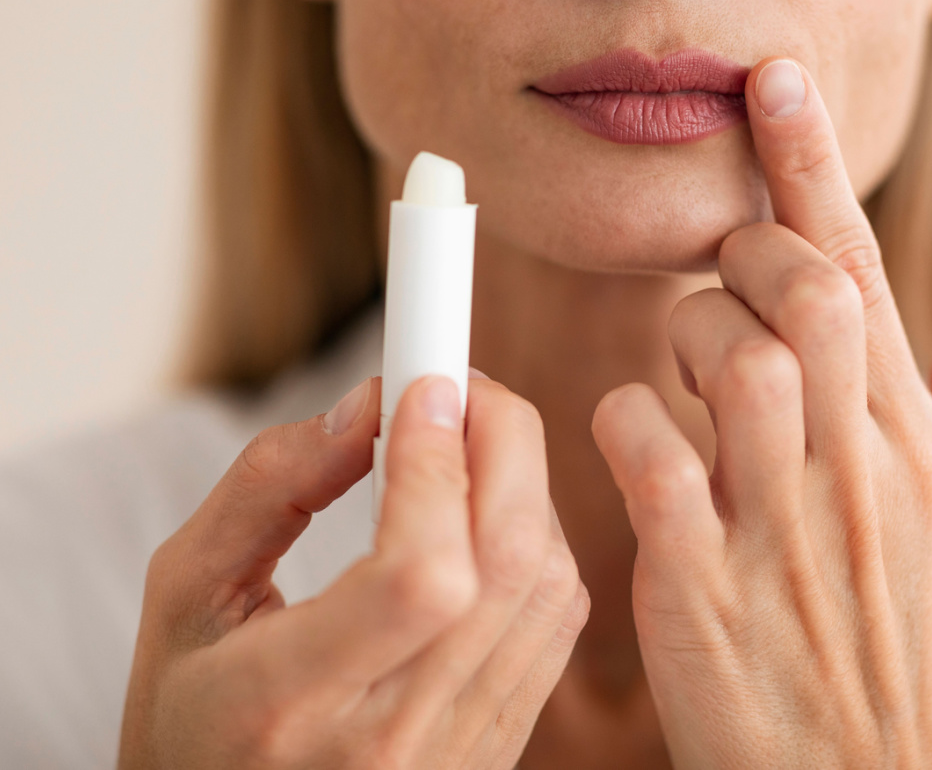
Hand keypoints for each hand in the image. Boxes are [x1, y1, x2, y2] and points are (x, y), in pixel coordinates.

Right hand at [119, 373, 587, 769]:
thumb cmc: (195, 712)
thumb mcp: (184, 592)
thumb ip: (266, 488)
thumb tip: (367, 408)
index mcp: (288, 704)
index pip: (417, 576)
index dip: (436, 464)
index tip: (420, 387)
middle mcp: (390, 737)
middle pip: (504, 564)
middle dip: (502, 440)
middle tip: (458, 388)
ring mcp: (456, 749)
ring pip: (545, 584)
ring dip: (522, 482)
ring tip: (464, 443)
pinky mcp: (497, 743)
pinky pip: (557, 621)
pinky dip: (537, 538)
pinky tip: (484, 512)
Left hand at [592, 57, 931, 768]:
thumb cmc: (904, 654)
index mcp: (915, 447)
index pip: (865, 273)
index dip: (814, 167)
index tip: (773, 81)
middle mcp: (857, 472)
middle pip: (804, 294)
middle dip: (746, 255)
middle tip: (722, 281)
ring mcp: (781, 526)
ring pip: (728, 357)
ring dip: (684, 338)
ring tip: (682, 375)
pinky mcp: (701, 582)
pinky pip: (648, 451)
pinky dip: (624, 422)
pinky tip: (634, 444)